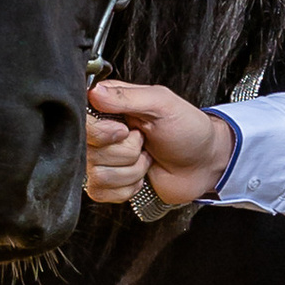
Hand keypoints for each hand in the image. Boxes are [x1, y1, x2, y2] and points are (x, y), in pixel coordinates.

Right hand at [85, 80, 236, 207]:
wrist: (203, 162)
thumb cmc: (187, 129)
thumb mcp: (162, 103)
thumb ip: (126, 96)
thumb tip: (95, 91)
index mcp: (107, 107)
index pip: (80, 121)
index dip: (101, 132)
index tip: (125, 130)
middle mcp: (100, 133)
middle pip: (89, 151)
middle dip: (126, 151)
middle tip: (144, 141)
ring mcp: (102, 160)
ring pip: (97, 174)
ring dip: (132, 170)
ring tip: (147, 158)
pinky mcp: (108, 184)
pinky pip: (101, 192)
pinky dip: (128, 187)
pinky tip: (142, 176)